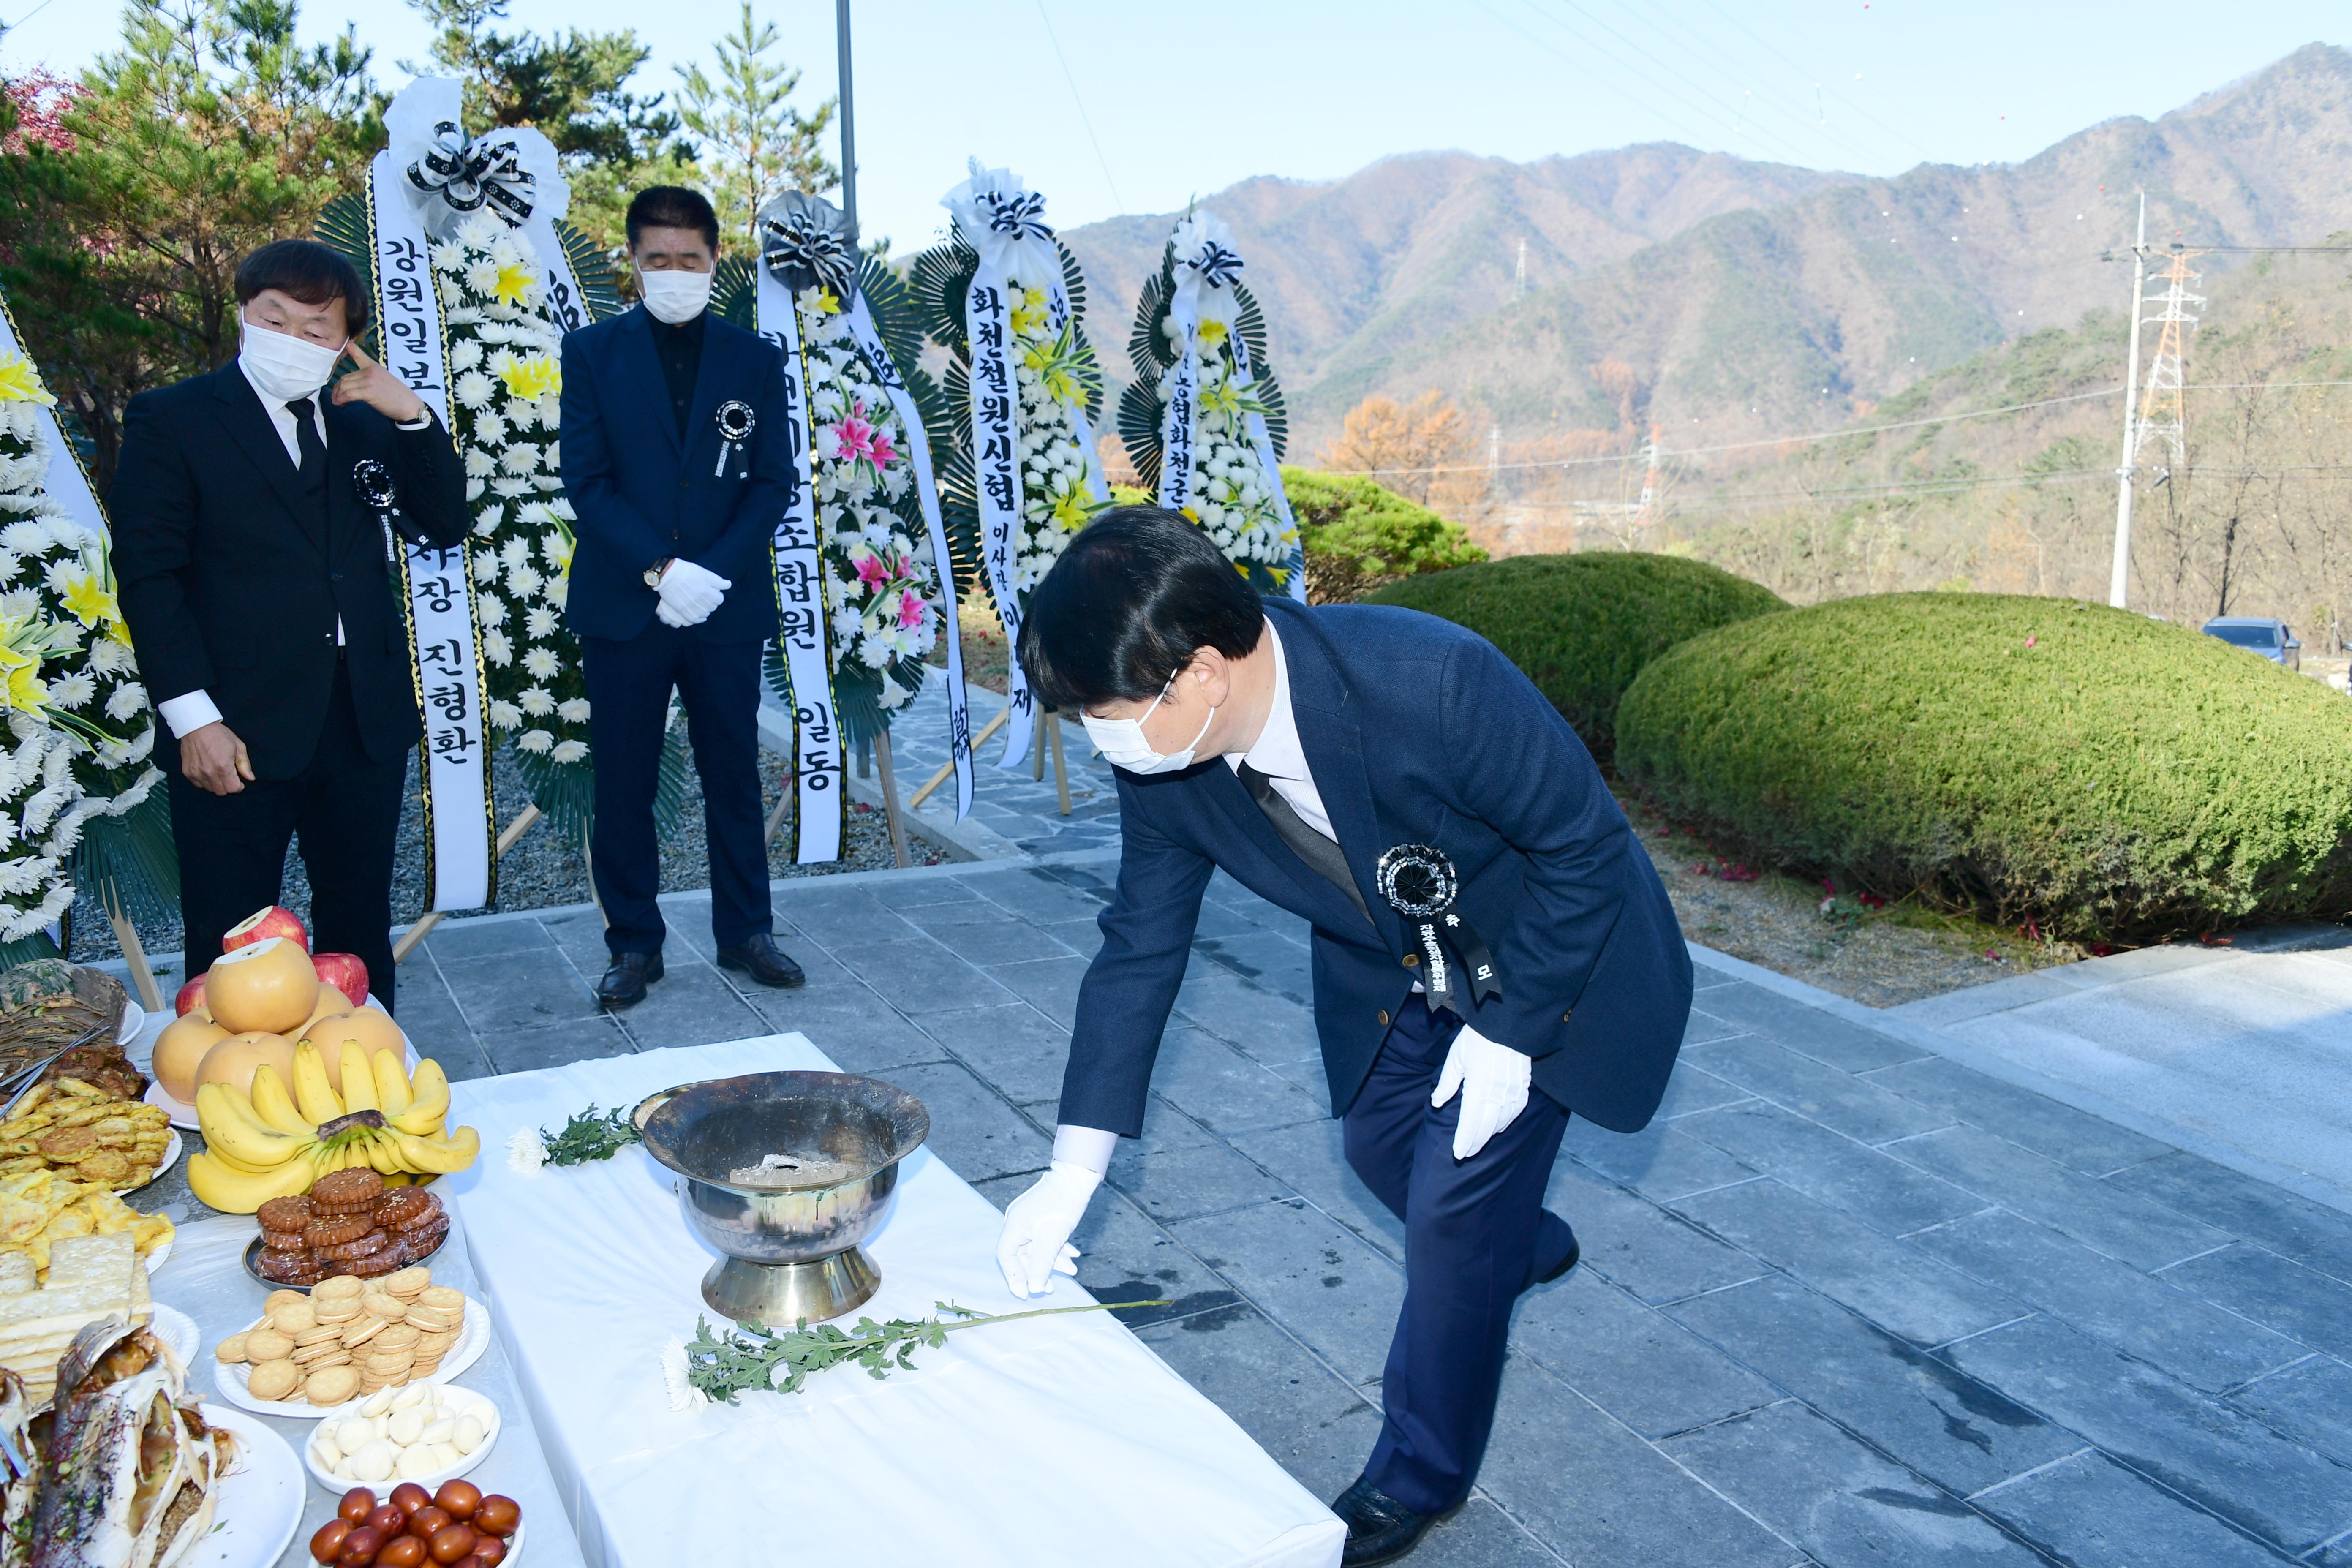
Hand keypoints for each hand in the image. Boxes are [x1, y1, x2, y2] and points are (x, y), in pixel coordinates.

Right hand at [180, 721, 253, 796]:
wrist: (196, 726)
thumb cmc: (218, 734)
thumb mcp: (238, 746)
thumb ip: (245, 764)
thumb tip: (250, 778)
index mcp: (223, 767)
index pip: (232, 789)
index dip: (238, 787)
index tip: (239, 782)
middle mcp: (209, 772)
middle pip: (221, 792)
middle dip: (228, 786)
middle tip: (229, 776)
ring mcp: (196, 773)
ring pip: (210, 789)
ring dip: (216, 784)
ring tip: (217, 772)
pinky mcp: (187, 772)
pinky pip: (198, 784)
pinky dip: (204, 781)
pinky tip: (207, 771)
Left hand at [330, 340, 427, 424]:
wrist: (410, 406)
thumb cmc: (400, 398)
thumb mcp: (385, 381)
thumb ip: (371, 379)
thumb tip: (357, 386)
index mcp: (375, 367)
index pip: (360, 355)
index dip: (351, 348)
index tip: (347, 343)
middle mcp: (370, 371)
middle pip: (346, 377)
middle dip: (338, 387)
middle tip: (336, 396)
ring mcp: (369, 380)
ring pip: (344, 385)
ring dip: (338, 395)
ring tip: (338, 401)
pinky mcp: (368, 391)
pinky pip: (348, 394)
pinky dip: (341, 399)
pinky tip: (340, 403)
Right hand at [656, 559, 729, 626]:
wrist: (668, 574)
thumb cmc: (687, 571)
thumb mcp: (704, 573)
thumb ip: (718, 581)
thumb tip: (729, 585)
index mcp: (708, 592)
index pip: (720, 600)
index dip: (717, 595)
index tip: (712, 591)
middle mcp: (702, 602)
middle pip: (712, 607)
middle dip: (711, 602)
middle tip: (705, 596)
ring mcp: (692, 608)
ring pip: (704, 614)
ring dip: (704, 610)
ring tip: (700, 603)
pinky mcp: (683, 611)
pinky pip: (694, 620)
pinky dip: (698, 618)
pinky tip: (697, 613)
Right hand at [995, 1161, 1100, 1298]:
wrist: (1077, 1178)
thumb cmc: (1062, 1206)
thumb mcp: (1051, 1240)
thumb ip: (1040, 1265)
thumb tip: (1033, 1289)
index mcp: (1014, 1225)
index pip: (1006, 1256)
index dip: (1014, 1277)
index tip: (1025, 1294)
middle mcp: (1019, 1223)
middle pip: (1023, 1255)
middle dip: (1038, 1272)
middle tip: (1050, 1289)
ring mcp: (1031, 1220)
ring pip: (1038, 1248)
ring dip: (1053, 1261)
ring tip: (1072, 1271)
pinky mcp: (1044, 1217)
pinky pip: (1048, 1238)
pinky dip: (1059, 1249)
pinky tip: (1073, 1255)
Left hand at [1431, 1022, 1531, 1159]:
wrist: (1507, 1023)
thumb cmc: (1476, 1039)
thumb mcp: (1456, 1059)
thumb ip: (1447, 1084)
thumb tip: (1436, 1102)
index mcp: (1478, 1088)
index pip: (1469, 1123)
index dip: (1464, 1140)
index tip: (1457, 1153)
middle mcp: (1497, 1095)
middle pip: (1486, 1128)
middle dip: (1475, 1143)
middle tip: (1466, 1154)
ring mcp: (1513, 1092)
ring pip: (1501, 1122)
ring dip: (1489, 1134)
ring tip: (1479, 1141)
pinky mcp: (1523, 1087)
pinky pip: (1515, 1112)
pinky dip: (1506, 1122)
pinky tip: (1499, 1125)